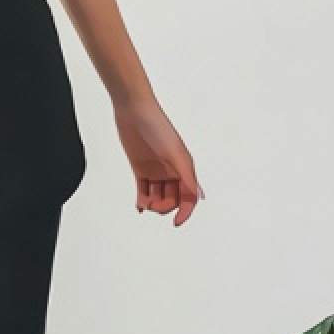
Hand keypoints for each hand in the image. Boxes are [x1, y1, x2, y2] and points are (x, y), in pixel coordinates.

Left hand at [112, 97, 203, 225]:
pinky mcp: (140, 169)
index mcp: (184, 168)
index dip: (185, 212)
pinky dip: (141, 200)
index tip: (176, 223)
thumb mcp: (174, 152)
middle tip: (153, 205)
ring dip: (152, 205)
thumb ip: (186, 174)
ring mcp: (156, 171)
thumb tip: (198, 197)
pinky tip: (139, 206)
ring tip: (144, 203)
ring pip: (158, 197)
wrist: (134, 111)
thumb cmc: (157, 127)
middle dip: (164, 207)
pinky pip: (143, 190)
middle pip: (173, 199)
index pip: (188, 197)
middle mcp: (172, 171)